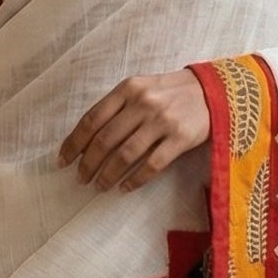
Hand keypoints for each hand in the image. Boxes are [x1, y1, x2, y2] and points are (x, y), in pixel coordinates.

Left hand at [58, 69, 208, 190]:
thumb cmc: (171, 93)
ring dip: (108, 174)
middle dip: (88, 163)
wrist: (214, 91)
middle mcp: (143, 103)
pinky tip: (125, 188)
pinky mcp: (180, 138)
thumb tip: (87, 137)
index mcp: (128, 89)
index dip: (74, 142)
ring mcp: (162, 121)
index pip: (92, 119)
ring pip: (125, 155)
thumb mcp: (141, 88)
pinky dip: (135, 180)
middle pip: (105, 140)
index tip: (63, 160)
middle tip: (80, 179)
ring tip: (99, 186)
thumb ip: (117, 107)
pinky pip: (152, 165)